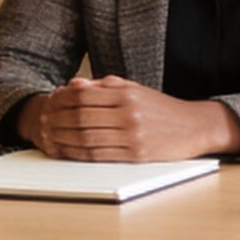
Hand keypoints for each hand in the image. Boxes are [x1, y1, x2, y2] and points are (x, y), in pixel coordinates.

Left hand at [17, 77, 239, 161]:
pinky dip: (80, 154)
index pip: (85, 95)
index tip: (49, 102)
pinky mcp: (137, 154)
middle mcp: (129, 113)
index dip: (62, 100)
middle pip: (82, 117)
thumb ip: (104, 86)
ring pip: (88, 138)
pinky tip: (69, 152)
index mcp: (127, 94)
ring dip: (64, 139)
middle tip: (44, 123)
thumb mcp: (135, 90)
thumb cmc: (161, 109)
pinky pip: (100, 155)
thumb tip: (73, 85)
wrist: (195, 126)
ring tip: (51, 138)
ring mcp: (133, 135)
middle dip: (58, 121)